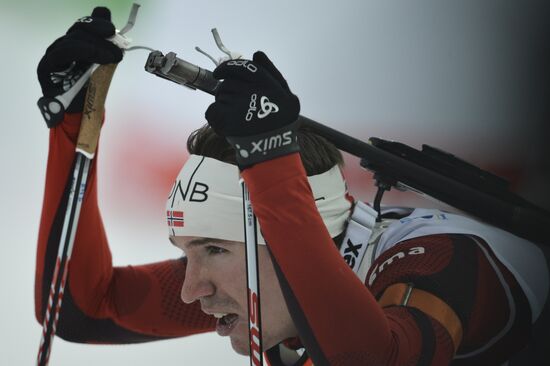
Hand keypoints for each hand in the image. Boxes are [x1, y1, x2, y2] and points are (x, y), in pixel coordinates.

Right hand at [37, 7, 122, 126]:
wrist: (80, 116)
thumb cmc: (91, 92)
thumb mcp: (104, 66)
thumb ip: (105, 47)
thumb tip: (113, 30)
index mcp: (75, 45)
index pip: (83, 26)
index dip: (97, 23)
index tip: (112, 30)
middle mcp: (62, 47)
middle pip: (78, 30)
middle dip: (101, 36)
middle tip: (118, 48)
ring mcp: (53, 56)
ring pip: (73, 40)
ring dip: (97, 47)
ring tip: (113, 57)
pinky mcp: (46, 67)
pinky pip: (64, 52)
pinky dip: (84, 51)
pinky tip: (99, 57)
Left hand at [205, 51, 300, 167]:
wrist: (273, 149)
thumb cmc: (281, 122)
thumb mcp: (286, 95)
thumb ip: (272, 72)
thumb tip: (257, 54)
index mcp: (267, 84)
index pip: (243, 67)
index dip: (228, 67)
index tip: (218, 73)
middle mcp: (253, 91)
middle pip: (228, 83)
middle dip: (226, 90)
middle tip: (233, 103)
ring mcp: (239, 105)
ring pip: (220, 96)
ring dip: (223, 104)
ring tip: (236, 118)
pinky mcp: (228, 119)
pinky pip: (212, 110)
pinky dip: (215, 116)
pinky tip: (226, 124)